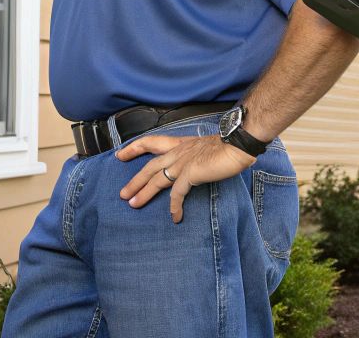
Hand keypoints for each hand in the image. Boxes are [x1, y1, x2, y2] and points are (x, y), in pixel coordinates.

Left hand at [115, 134, 255, 222]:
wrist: (238, 143)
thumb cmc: (228, 146)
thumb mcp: (205, 148)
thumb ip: (195, 156)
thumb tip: (194, 167)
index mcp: (181, 144)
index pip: (152, 142)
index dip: (135, 148)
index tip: (120, 154)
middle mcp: (178, 152)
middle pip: (150, 166)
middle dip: (135, 180)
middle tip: (123, 194)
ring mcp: (183, 162)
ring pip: (157, 179)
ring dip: (144, 193)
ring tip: (133, 204)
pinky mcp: (191, 173)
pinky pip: (177, 193)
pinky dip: (174, 206)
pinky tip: (175, 217)